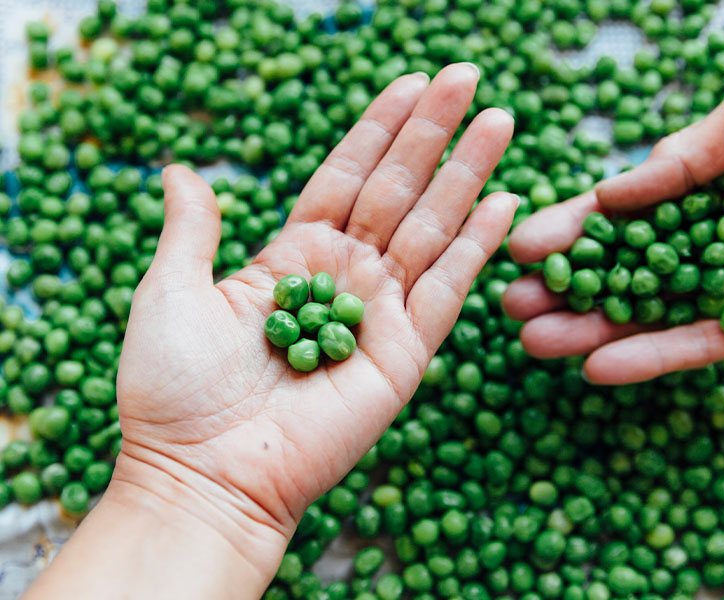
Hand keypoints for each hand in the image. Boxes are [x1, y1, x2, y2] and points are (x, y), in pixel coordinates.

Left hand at [110, 64, 514, 587]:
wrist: (204, 474)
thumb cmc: (176, 389)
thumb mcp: (172, 291)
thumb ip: (193, 229)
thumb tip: (183, 170)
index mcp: (291, 256)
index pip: (345, 176)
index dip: (377, 129)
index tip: (409, 82)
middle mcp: (342, 277)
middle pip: (398, 190)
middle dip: (433, 131)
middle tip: (468, 76)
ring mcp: (378, 314)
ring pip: (431, 228)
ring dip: (467, 173)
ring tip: (500, 119)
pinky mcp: (403, 355)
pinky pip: (446, 291)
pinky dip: (476, 247)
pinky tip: (502, 202)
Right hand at [504, 73, 723, 384]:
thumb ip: (684, 155)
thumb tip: (612, 195)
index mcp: (708, 181)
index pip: (624, 211)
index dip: (572, 230)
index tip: (522, 247)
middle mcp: (713, 234)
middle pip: (626, 268)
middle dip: (566, 287)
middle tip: (510, 304)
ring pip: (652, 312)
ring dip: (591, 329)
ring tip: (533, 341)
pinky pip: (704, 343)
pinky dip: (653, 357)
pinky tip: (598, 368)